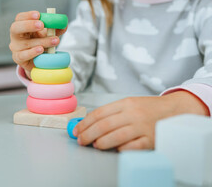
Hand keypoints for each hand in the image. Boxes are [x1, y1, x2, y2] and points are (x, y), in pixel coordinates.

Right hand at [9, 11, 66, 72]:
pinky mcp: (18, 58)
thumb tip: (64, 24)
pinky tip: (41, 50)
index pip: (20, 18)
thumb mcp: (47, 34)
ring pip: (26, 43)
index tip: (39, 14)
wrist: (37, 61)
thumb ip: (55, 29)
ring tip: (55, 40)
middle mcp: (16, 36)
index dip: (28, 15)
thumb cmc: (40, 43)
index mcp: (21, 26)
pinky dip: (32, 52)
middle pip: (15, 28)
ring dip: (42, 41)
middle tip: (42, 25)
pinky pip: (23, 55)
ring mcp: (16, 48)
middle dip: (29, 25)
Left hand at [73, 91, 208, 150]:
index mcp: (126, 103)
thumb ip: (112, 112)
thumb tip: (89, 123)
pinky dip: (122, 148)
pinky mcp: (151, 140)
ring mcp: (143, 127)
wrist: (176, 110)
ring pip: (116, 136)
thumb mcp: (130, 104)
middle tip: (81, 140)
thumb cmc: (149, 109)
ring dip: (101, 142)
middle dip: (88, 134)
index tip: (77, 130)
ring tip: (94, 145)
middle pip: (104, 125)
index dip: (85, 123)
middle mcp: (133, 114)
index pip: (99, 113)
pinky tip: (116, 149)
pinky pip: (133, 146)